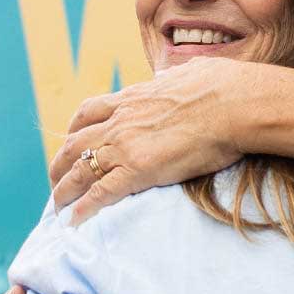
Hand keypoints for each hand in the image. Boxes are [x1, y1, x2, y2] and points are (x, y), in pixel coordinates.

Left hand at [51, 57, 269, 223]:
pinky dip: (83, 208)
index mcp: (133, 97)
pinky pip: (101, 192)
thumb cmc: (225, 86)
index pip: (90, 112)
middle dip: (60, 163)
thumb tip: (176, 75)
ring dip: (63, 190)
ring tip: (57, 207)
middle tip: (57, 179)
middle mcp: (121, 120)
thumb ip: (175, 77)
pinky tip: (73, 221)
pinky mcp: (139, 169)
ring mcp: (126, 145)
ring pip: (79, 170)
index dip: (75, 129)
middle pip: (74, 143)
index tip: (73, 140)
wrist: (236, 104)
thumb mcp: (191, 72)